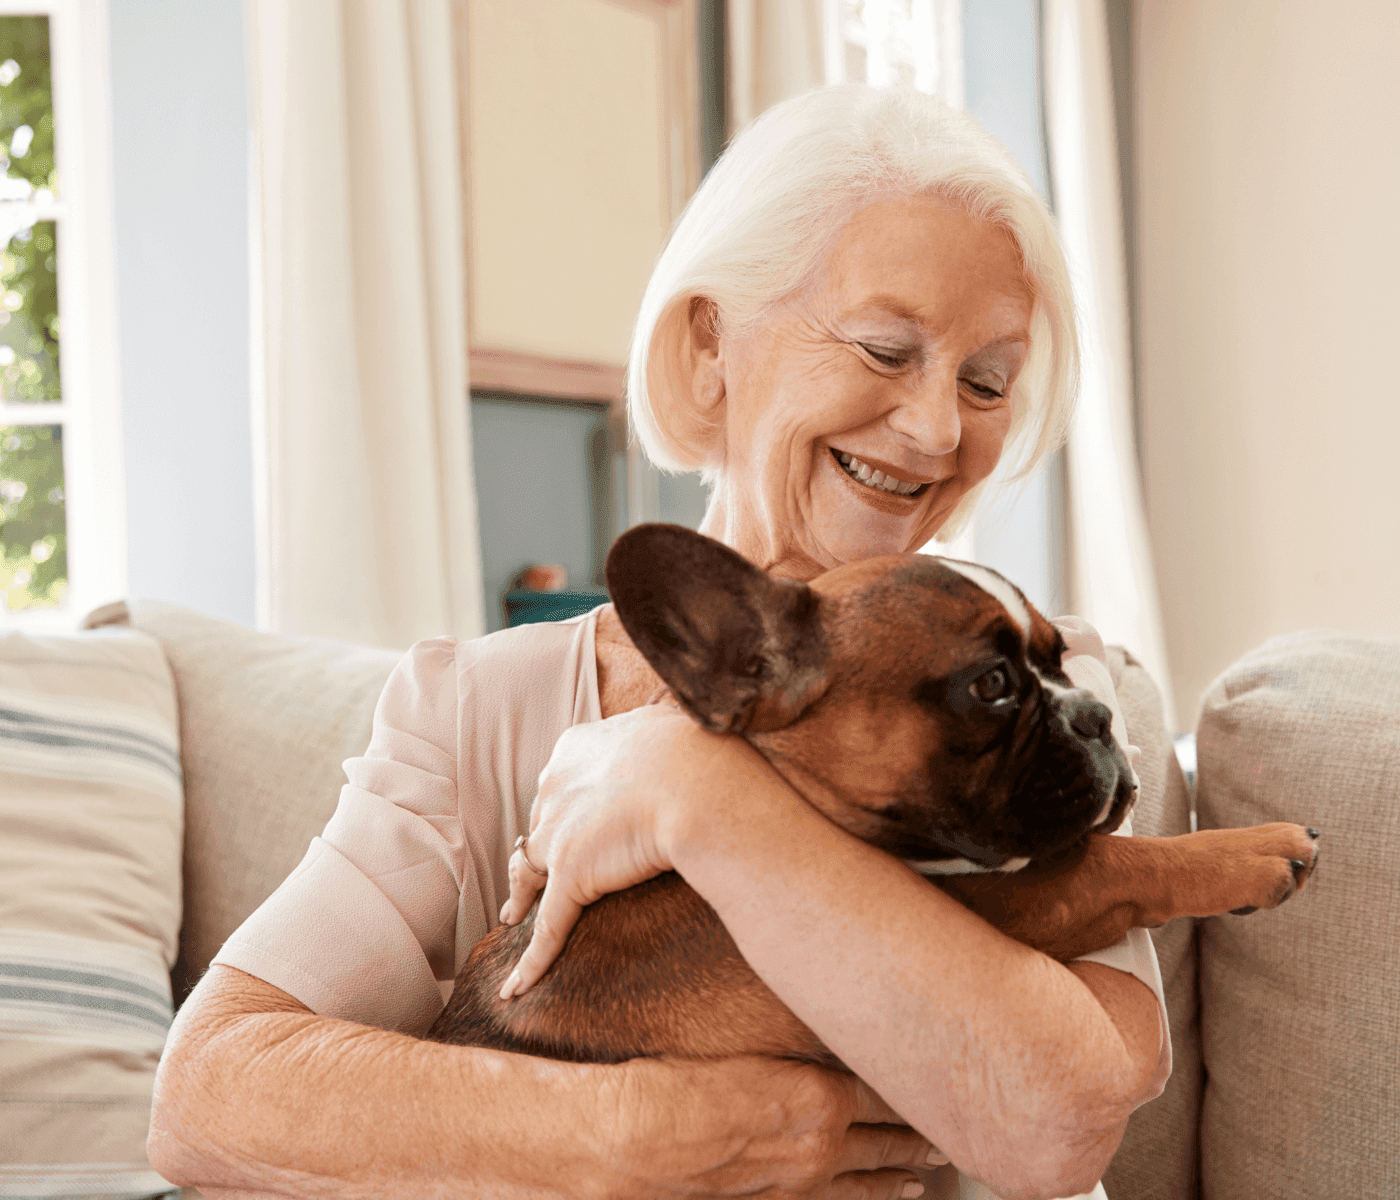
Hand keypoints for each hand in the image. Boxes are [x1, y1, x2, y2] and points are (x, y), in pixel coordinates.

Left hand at [498, 704, 737, 997]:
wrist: (700, 784)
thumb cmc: (698, 752)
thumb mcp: (667, 723)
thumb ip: (650, 731)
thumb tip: (663, 724)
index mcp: (575, 748)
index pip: (559, 783)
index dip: (565, 805)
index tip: (573, 817)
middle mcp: (555, 788)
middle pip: (540, 826)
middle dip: (542, 848)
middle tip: (545, 867)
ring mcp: (558, 835)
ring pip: (529, 873)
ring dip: (520, 897)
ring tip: (512, 915)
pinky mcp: (572, 877)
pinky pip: (547, 931)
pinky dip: (530, 964)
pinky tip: (514, 988)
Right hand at [610, 1055, 948, 1198]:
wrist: (621, 1146)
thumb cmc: (669, 1085)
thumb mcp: (742, 1048)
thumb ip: (792, 1043)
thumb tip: (829, 1007)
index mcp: (818, 1099)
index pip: (886, 1088)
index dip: (915, 1082)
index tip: (941, 1072)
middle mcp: (819, 1149)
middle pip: (887, 1138)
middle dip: (920, 1132)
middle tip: (952, 1124)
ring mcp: (799, 1186)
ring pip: (869, 1180)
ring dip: (904, 1170)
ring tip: (933, 1166)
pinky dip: (871, 1198)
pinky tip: (892, 1196)